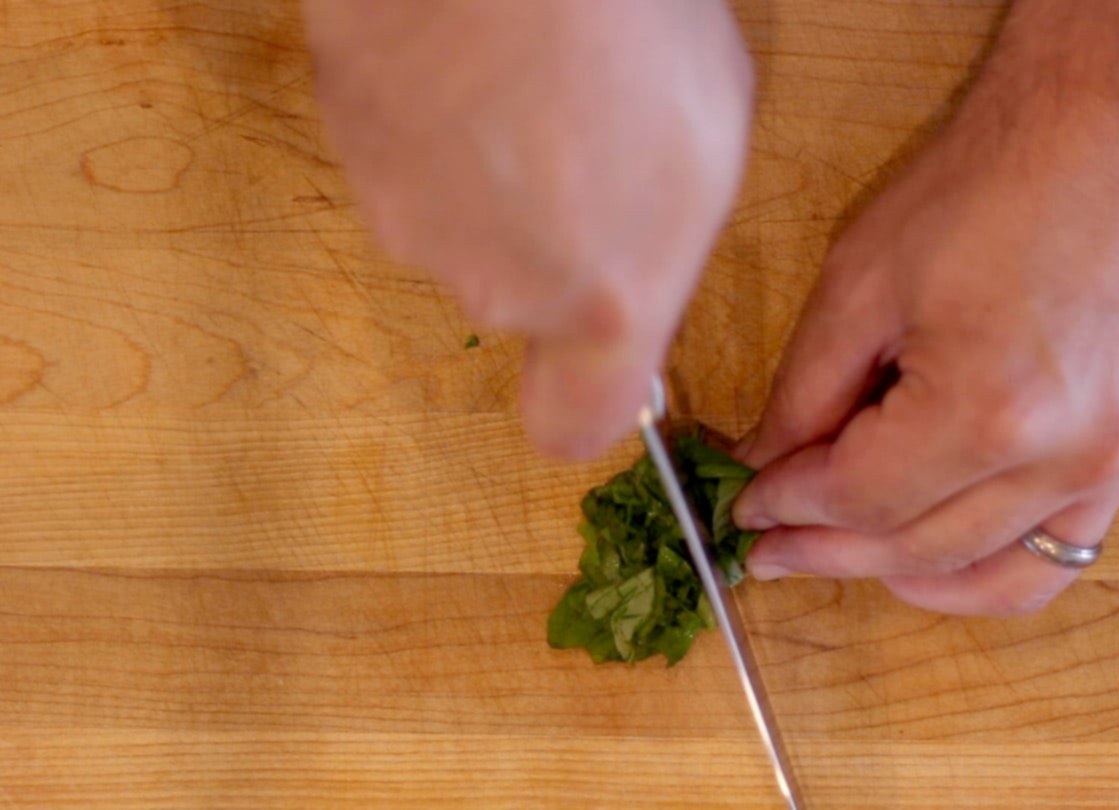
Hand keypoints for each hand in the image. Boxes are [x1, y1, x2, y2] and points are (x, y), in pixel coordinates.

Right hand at [304, 0, 752, 456]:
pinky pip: (406, 163)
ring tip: (528, 86)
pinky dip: (434, 129)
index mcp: (604, 299)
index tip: (603, 350)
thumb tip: (635, 270)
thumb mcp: (711, 137)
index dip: (585, 397)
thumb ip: (666, 242)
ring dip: (490, 180)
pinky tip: (470, 60)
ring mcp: (413, 223)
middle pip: (523, 303)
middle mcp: (499, 288)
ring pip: (459, 230)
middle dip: (552, 243)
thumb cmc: (627, 18)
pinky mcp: (352, 153)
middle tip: (585, 144)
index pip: (574, 429)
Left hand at [732, 88, 1118, 615]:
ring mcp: (1115, 460)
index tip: (744, 504)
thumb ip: (805, 392)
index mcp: (987, 407)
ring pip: (987, 569)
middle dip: (828, 547)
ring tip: (837, 556)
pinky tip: (930, 563)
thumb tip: (764, 461)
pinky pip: (1060, 555)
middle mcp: (1062, 453)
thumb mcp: (863, 279)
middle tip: (770, 546)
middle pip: (917, 544)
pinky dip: (987, 573)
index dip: (788, 507)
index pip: (860, 496)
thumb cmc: (992, 179)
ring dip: (899, 571)